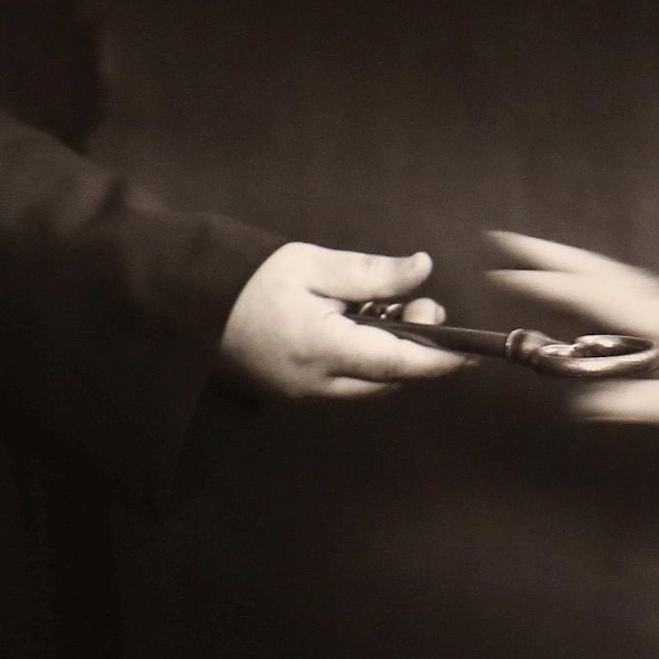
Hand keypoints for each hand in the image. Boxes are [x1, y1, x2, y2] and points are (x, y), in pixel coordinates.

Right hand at [216, 244, 464, 399]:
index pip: (398, 364)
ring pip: (368, 386)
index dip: (441, 360)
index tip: (473, 352)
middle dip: (418, 351)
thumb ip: (372, 273)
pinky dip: (365, 362)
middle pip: (388, 380)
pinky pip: (344, 385)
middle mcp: (313, 383)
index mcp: (320, 349)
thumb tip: (423, 269)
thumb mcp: (312, 264)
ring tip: (391, 313)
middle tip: (423, 309)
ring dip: (392, 356)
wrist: (184, 298)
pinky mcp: (290, 393)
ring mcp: (300, 394)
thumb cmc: (246, 276)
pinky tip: (360, 328)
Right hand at [487, 232, 658, 450]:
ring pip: (622, 280)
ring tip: (535, 257)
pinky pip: (636, 298)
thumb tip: (591, 403)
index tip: (515, 276)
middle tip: (509, 240)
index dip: (559, 286)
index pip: (607, 300)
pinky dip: (604, 287)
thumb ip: (652, 404)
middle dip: (558, 255)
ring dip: (579, 265)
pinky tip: (587, 292)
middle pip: (610, 275)